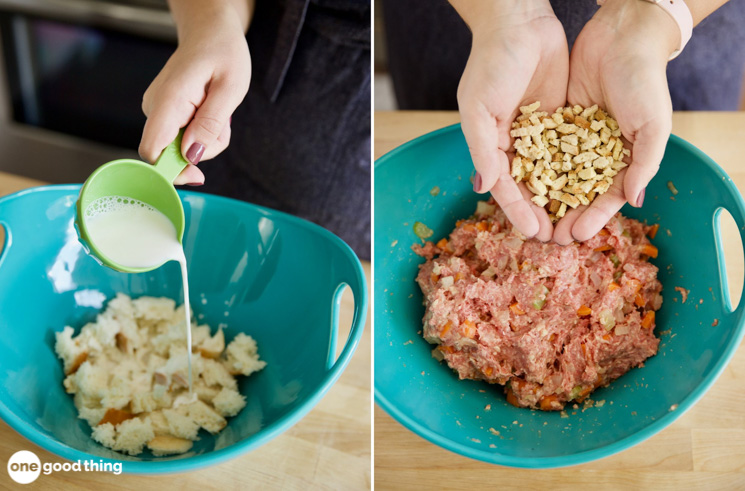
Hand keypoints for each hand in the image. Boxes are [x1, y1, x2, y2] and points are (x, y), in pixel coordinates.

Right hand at [139, 7, 250, 184]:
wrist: (210, 31)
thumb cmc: (223, 53)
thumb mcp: (231, 88)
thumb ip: (211, 123)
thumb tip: (192, 155)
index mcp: (169, 101)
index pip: (152, 151)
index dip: (171, 172)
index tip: (198, 175)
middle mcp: (154, 107)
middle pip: (171, 155)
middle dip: (202, 151)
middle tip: (223, 125)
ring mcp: (156, 111)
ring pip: (180, 148)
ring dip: (206, 140)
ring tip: (219, 112)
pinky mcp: (162, 114)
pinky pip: (182, 138)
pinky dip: (201, 132)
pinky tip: (209, 111)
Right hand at [453, 0, 567, 240]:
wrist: (519, 22)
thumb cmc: (491, 63)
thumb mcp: (478, 108)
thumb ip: (483, 149)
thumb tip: (483, 188)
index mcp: (491, 145)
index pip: (506, 186)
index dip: (518, 211)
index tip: (533, 233)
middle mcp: (516, 143)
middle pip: (531, 186)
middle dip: (542, 212)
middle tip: (558, 238)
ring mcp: (541, 132)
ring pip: (554, 173)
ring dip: (563, 199)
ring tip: (576, 223)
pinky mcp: (562, 118)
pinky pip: (572, 150)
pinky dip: (580, 170)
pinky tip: (593, 190)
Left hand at [553, 0, 677, 243]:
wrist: (621, 38)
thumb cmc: (645, 82)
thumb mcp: (653, 125)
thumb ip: (644, 163)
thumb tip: (634, 201)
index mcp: (625, 158)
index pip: (606, 196)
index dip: (593, 217)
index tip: (577, 236)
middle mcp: (597, 153)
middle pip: (577, 192)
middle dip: (565, 215)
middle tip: (549, 238)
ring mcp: (574, 138)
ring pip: (556, 175)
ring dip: (545, 199)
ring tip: (532, 219)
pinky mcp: (555, 121)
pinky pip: (541, 148)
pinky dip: (532, 166)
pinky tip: (519, 185)